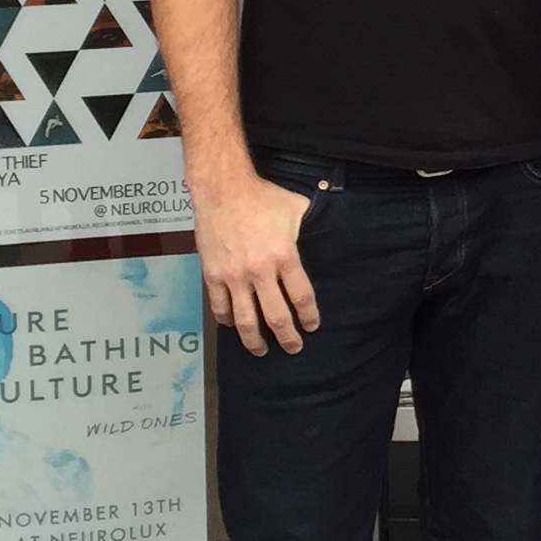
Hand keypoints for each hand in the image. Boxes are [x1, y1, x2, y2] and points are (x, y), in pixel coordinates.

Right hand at [195, 159, 319, 355]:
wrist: (223, 189)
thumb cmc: (262, 197)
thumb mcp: (296, 209)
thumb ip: (310, 227)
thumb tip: (326, 233)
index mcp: (285, 256)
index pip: (301, 297)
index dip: (309, 317)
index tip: (312, 327)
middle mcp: (260, 271)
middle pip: (276, 316)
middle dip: (287, 338)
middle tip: (294, 348)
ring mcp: (234, 276)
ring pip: (245, 320)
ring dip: (255, 340)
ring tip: (262, 350)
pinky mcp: (213, 275)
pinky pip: (219, 307)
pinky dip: (227, 321)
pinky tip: (234, 326)